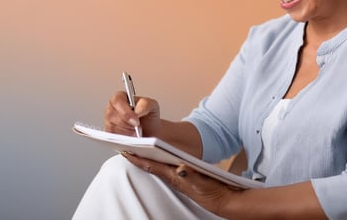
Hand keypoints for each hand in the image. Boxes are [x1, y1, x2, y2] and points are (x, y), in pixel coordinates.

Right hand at [104, 92, 161, 136]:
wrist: (150, 131)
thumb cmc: (149, 117)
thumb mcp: (153, 106)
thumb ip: (145, 104)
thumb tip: (137, 111)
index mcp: (121, 98)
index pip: (117, 100)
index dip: (125, 111)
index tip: (136, 120)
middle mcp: (112, 108)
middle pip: (111, 114)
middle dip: (126, 124)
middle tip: (137, 128)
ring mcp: (109, 121)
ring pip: (111, 127)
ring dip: (125, 132)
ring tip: (136, 133)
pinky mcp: (109, 133)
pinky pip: (112, 137)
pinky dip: (123, 139)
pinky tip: (131, 138)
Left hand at [121, 152, 238, 216]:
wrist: (222, 199)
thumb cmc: (211, 192)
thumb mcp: (201, 182)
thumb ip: (190, 175)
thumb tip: (180, 168)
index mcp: (173, 176)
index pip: (151, 166)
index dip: (137, 158)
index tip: (124, 151)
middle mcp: (172, 176)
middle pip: (150, 164)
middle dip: (137, 156)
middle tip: (125, 146)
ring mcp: (176, 175)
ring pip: (156, 165)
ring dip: (146, 157)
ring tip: (137, 148)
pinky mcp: (183, 175)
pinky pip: (165, 165)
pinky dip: (158, 159)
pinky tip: (158, 154)